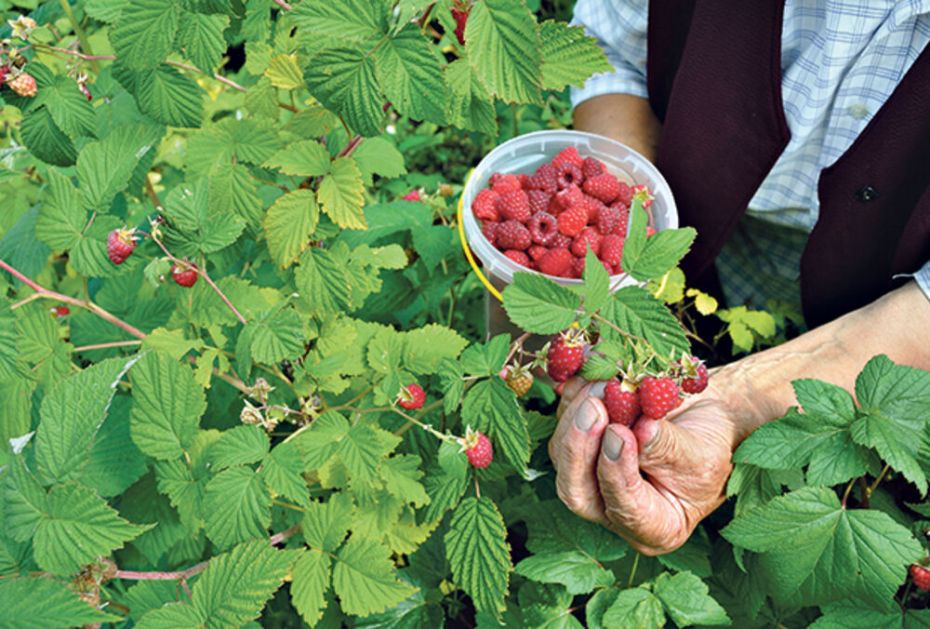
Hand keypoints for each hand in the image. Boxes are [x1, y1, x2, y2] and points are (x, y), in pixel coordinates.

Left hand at [548, 378, 739, 554]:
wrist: (707, 417)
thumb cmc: (713, 444)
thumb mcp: (702, 453)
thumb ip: (667, 448)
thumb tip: (638, 432)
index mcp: (652, 527)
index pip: (623, 510)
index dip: (616, 473)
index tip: (620, 433)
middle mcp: (613, 507)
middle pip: (577, 488)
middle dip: (580, 445)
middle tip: (594, 406)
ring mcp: (591, 475)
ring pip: (563, 452)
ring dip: (578, 413)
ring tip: (603, 382)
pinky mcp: (580, 443)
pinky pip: (564, 421)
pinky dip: (574, 395)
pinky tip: (589, 372)